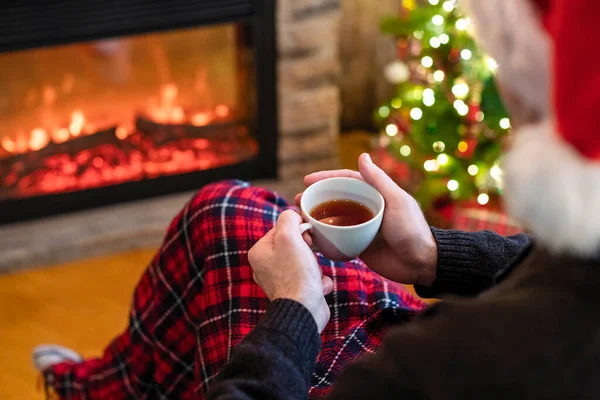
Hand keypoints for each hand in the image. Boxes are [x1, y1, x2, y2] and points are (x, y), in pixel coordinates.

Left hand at [248, 210, 333, 332]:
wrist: (304, 310)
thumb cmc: (295, 274)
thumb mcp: (289, 237)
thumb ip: (288, 219)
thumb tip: (292, 215)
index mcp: (259, 252)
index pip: (280, 229)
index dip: (297, 229)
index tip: (306, 236)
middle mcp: (266, 267)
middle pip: (293, 245)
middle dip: (307, 249)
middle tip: (310, 255)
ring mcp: (280, 281)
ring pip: (304, 261)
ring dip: (315, 266)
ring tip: (314, 274)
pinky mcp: (294, 292)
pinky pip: (310, 278)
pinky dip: (317, 281)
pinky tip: (317, 286)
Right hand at [296, 153, 437, 286]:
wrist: (421, 263)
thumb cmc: (411, 230)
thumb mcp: (396, 201)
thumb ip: (378, 180)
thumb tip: (362, 156)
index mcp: (375, 194)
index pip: (346, 181)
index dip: (325, 178)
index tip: (307, 181)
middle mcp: (366, 208)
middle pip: (336, 198)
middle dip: (316, 198)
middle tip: (297, 201)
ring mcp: (361, 227)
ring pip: (333, 218)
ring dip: (316, 217)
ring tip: (299, 219)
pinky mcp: (358, 245)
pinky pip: (336, 238)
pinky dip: (323, 237)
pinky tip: (310, 238)